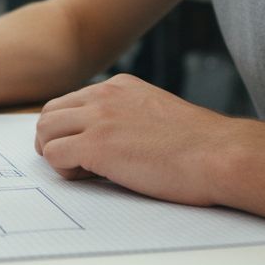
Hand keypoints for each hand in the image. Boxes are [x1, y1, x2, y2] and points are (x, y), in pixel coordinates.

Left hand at [34, 74, 235, 205]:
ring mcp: (98, 118)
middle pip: (50, 113)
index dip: (72, 129)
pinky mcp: (96, 145)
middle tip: (74, 163)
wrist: (221, 154)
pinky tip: (92, 178)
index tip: (87, 149)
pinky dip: (64, 172)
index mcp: (120, 86)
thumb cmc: (201, 146)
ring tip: (83, 172)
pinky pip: (54, 155)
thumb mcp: (158, 115)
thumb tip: (114, 140)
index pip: (72, 102)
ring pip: (44, 131)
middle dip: (54, 139)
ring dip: (55, 154)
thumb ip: (130, 117)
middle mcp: (105, 95)